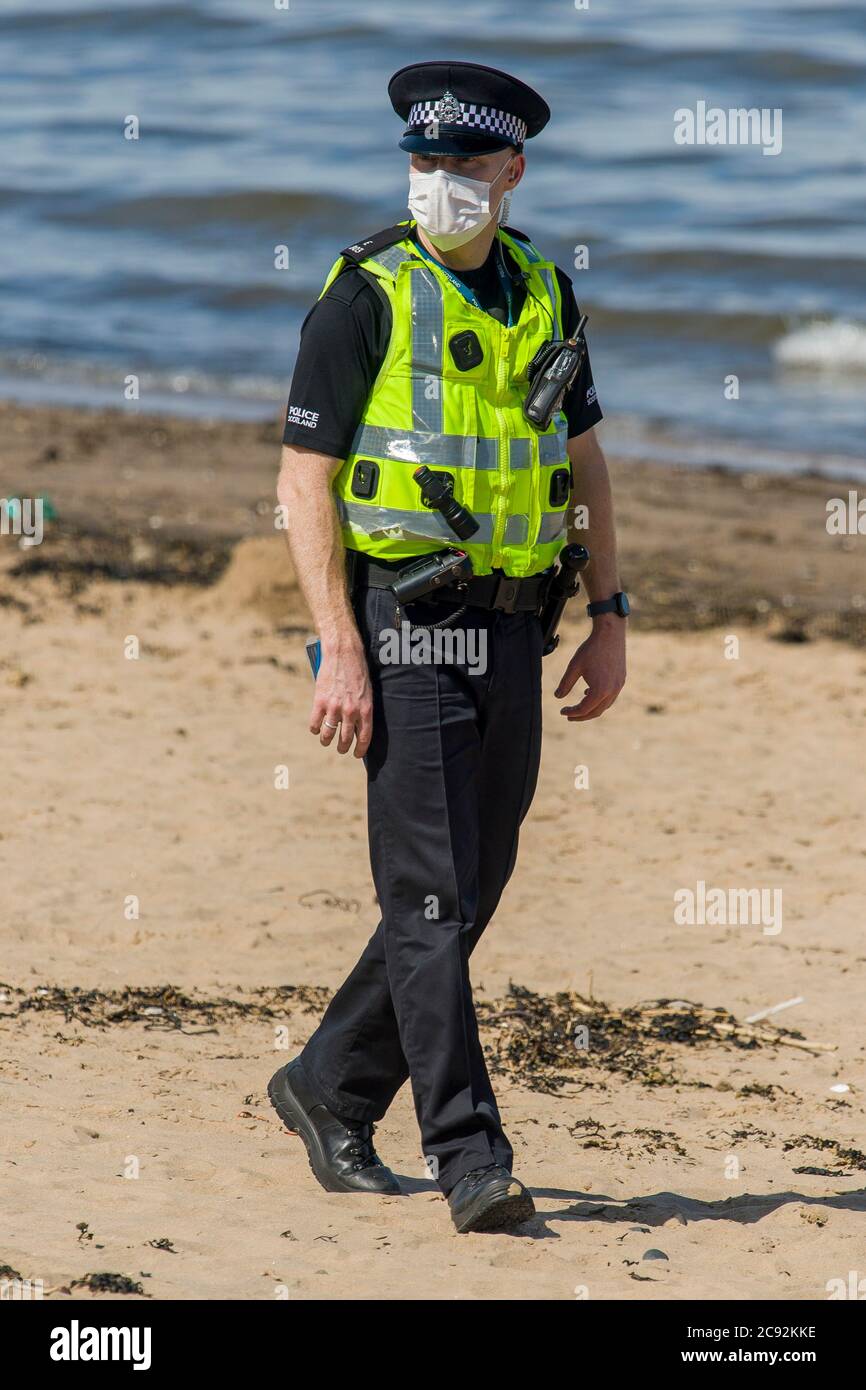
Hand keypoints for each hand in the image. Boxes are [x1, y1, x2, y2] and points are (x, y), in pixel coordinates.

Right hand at [310, 638, 372, 756]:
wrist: (344, 653)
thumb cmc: (358, 671)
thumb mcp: (367, 692)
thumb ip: (362, 709)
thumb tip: (358, 727)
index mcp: (366, 709)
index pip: (364, 737)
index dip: (360, 749)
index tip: (356, 754)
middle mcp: (351, 711)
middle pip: (345, 739)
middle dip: (342, 747)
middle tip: (341, 748)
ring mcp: (334, 707)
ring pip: (328, 735)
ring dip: (326, 741)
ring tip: (326, 741)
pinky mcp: (320, 701)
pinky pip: (315, 723)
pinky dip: (314, 728)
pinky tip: (316, 729)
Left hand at [554, 617, 625, 720]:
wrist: (610, 634)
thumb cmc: (591, 649)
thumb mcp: (574, 667)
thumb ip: (565, 684)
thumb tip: (558, 697)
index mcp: (599, 691)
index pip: (584, 709)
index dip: (572, 712)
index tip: (562, 711)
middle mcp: (612, 691)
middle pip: (596, 712)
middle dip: (581, 715)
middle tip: (569, 716)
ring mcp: (619, 686)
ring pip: (605, 706)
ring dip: (592, 709)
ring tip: (579, 707)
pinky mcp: (621, 680)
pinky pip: (610, 697)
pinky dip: (600, 700)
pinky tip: (589, 693)